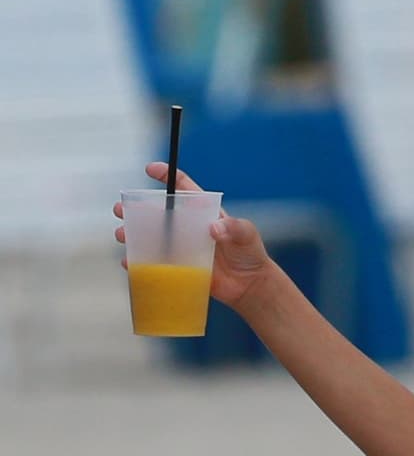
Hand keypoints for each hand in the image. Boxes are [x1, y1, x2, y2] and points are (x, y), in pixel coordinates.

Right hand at [114, 165, 270, 307]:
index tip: (150, 169)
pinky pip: (155, 264)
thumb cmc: (250, 254)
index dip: (166, 175)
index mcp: (201, 211)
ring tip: (122, 236)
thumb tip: (214, 229)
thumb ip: (234, 228)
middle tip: (121, 209)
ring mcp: (181, 247)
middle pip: (156, 212)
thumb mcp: (247, 235)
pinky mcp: (180, 268)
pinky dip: (140, 263)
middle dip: (135, 209)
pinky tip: (129, 262)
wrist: (250, 286)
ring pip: (151, 237)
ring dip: (133, 235)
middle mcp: (187, 227)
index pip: (182, 187)